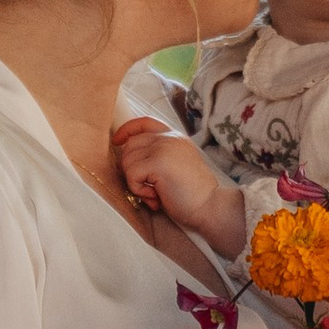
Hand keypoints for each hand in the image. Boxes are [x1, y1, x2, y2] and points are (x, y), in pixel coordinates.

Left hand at [112, 116, 245, 254]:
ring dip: (135, 183)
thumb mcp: (176, 166)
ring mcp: (164, 148)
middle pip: (130, 145)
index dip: (127, 130)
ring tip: (154, 195)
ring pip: (127, 160)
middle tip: (147, 189)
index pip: (144, 122)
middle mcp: (169, 138)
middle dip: (130, 169)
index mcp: (175, 137)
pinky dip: (138, 190)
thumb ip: (158, 155)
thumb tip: (128, 158)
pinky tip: (155, 198)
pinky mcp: (158, 162)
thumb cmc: (193, 194)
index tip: (118, 141)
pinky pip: (132, 175)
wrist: (211, 206)